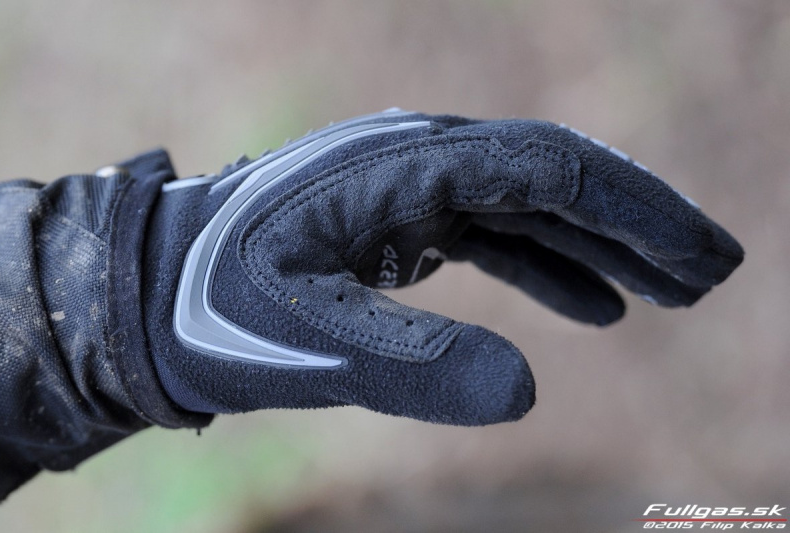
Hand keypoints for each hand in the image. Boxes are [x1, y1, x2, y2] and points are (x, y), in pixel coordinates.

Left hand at [143, 109, 742, 424]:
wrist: (153, 291)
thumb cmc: (217, 311)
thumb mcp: (307, 342)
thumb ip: (410, 365)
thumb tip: (528, 394)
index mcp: (407, 167)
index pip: (550, 172)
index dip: (636, 213)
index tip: (703, 261)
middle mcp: (418, 160)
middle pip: (555, 176)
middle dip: (638, 222)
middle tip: (714, 274)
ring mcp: (411, 187)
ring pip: (530, 206)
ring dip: (602, 246)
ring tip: (667, 293)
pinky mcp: (400, 221)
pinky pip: (492, 234)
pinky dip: (547, 266)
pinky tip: (587, 305)